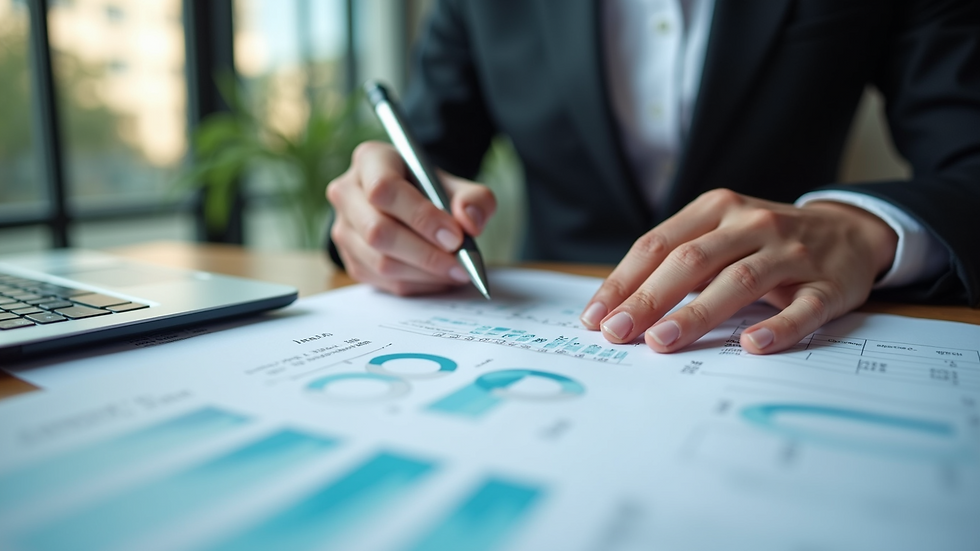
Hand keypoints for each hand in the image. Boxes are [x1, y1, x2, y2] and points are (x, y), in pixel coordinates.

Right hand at [326, 141, 495, 294]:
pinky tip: (439, 277)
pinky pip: (382, 281)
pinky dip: (417, 284)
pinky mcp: (350, 259)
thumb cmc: (432, 192)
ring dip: (424, 273)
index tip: (454, 236)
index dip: (421, 216)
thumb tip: (470, 223)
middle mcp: (347, 192)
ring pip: (380, 262)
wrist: (414, 206)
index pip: (384, 189)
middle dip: (426, 254)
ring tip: (456, 272)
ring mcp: (343, 228)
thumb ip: (475, 199)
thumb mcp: (459, 186)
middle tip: (460, 264)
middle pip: (378, 232)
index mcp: (370, 160)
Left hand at [579, 189, 897, 353]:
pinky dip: (779, 327)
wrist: (851, 230)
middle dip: (648, 299)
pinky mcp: (829, 284)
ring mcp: (792, 253)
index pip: (657, 244)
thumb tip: (615, 308)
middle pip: (691, 260)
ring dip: (697, 313)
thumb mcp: (720, 233)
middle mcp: (752, 223)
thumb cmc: (765, 241)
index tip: (595, 317)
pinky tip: (753, 345)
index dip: (623, 281)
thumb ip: (675, 262)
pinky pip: (803, 307)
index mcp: (716, 209)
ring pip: (739, 281)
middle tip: (617, 333)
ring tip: (662, 342)